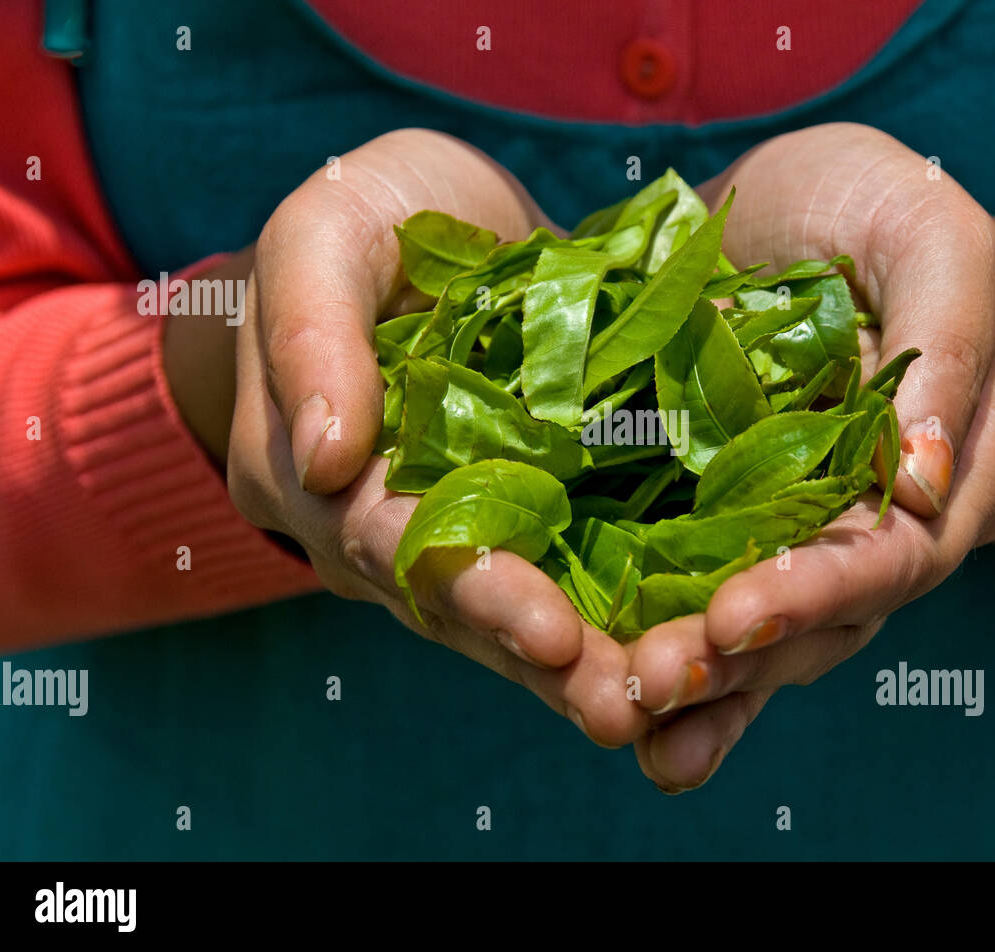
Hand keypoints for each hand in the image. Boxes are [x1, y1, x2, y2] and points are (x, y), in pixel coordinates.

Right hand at [226, 129, 648, 746]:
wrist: (434, 220)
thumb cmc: (363, 216)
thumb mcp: (324, 236)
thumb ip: (312, 335)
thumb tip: (323, 464)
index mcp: (321, 474)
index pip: (391, 546)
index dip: (472, 590)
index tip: (548, 632)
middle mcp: (384, 527)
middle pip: (462, 606)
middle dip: (543, 657)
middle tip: (623, 704)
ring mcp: (461, 528)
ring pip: (517, 613)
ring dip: (586, 664)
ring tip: (662, 703)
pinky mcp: (534, 511)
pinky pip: (572, 574)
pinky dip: (619, 616)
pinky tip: (683, 655)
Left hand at [627, 123, 994, 791]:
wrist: (812, 203)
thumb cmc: (892, 211)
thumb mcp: (931, 240)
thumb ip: (947, 349)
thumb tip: (930, 485)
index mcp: (953, 476)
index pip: (890, 558)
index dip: (813, 593)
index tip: (732, 617)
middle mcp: (882, 529)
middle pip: (820, 623)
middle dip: (734, 662)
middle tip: (646, 688)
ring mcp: (803, 536)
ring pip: (762, 636)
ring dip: (695, 683)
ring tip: (619, 715)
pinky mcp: (729, 524)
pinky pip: (705, 602)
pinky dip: (670, 654)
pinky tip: (615, 706)